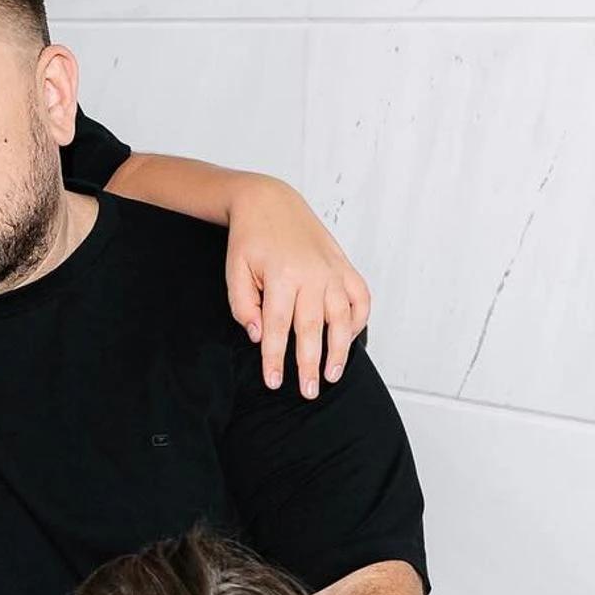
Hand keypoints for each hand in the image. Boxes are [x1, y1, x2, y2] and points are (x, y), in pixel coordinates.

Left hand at [224, 176, 371, 397]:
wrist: (269, 202)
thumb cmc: (249, 240)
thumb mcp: (234, 271)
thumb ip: (243, 306)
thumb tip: (259, 336)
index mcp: (281, 277)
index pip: (278, 328)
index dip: (275, 359)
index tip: (274, 383)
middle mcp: (312, 275)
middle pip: (313, 329)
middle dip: (310, 364)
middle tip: (308, 392)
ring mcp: (332, 270)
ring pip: (342, 318)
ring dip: (340, 350)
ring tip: (332, 375)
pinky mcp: (344, 266)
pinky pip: (360, 297)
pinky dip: (360, 319)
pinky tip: (351, 339)